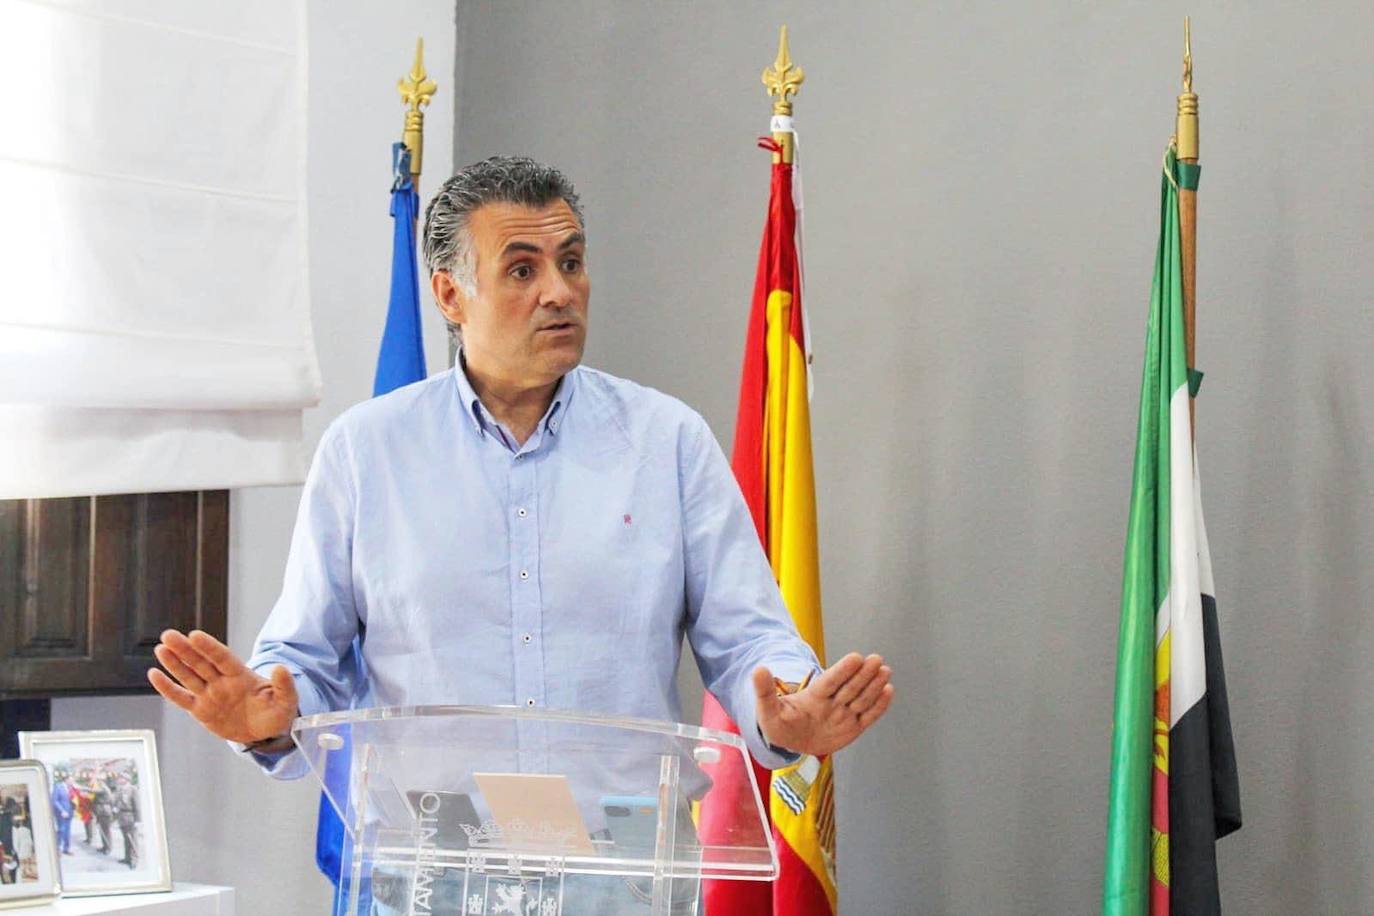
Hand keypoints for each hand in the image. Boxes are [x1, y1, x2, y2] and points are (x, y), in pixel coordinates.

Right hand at [147, 629, 297, 744]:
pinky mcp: (201, 710)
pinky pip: (181, 698)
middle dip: (184, 649)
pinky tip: (154, 674)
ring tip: (160, 649)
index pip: (222, 658)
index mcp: (241, 676)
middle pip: (200, 663)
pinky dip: (167, 688)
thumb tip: (281, 668)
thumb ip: (285, 685)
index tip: (195, 635)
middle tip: (168, 635)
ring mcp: (210, 694)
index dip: (209, 647)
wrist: (264, 732)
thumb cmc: (275, 712)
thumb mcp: (286, 701)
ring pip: (188, 676)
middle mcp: (222, 681)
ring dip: (174, 663)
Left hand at [754, 652, 893, 757]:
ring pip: (861, 698)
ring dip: (874, 686)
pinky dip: (879, 706)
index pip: (830, 681)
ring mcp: (843, 714)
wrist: (791, 740)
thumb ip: (765, 691)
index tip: (855, 657)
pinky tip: (889, 690)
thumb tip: (758, 669)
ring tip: (885, 671)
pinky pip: (868, 716)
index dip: (842, 670)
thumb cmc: (780, 722)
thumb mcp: (767, 709)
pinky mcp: (853, 727)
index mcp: (813, 696)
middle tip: (876, 659)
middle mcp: (832, 702)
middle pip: (849, 687)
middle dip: (863, 674)